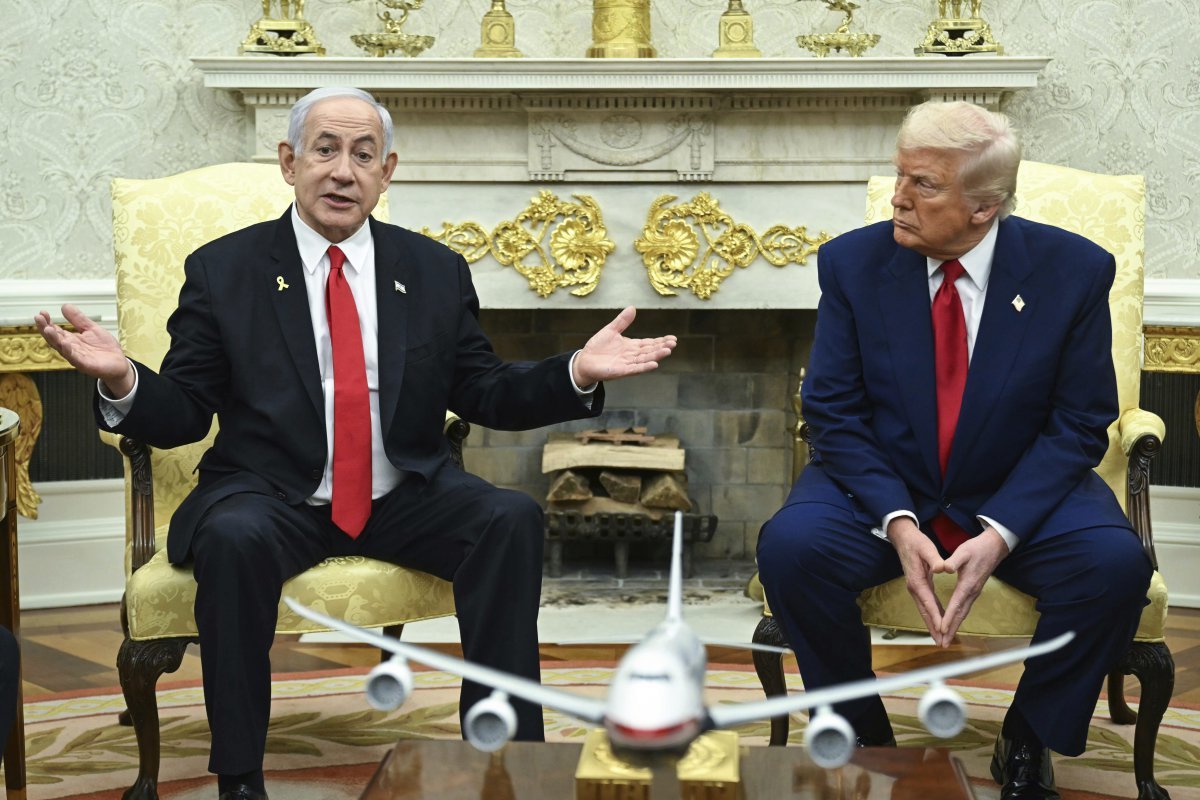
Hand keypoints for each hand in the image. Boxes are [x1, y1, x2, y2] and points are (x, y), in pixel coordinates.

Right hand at [35, 304, 133, 396]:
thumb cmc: (105, 348)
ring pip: (62, 349)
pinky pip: (75, 359)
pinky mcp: (86, 365)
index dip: (47, 322)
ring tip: (47, 329)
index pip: (55, 330)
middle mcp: (71, 349)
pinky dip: (69, 351)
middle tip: (39, 318)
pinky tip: (65, 343)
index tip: (42, 312)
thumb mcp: (92, 329)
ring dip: (54, 339)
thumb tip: (65, 306)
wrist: (120, 363)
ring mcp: (77, 358)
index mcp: (71, 340)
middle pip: (55, 339)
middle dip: (45, 329)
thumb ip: (79, 319)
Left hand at [571, 307, 676, 386]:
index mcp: (631, 346)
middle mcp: (632, 355)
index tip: (672, 338)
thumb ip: (622, 321)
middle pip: (650, 351)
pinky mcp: (621, 371)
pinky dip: (644, 367)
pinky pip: (635, 369)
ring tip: (668, 351)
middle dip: (662, 347)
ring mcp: (628, 364)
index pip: (649, 343)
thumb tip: (632, 307)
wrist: (585, 360)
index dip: (660, 341)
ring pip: (645, 359)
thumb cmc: (597, 347)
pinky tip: (654, 364)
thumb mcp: (611, 330)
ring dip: (656, 356)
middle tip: (673, 343)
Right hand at [886, 516, 946, 644]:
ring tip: (940, 638)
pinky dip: (932, 614)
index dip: (937, 616)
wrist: (903, 538)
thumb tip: (942, 568)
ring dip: (932, 624)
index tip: (943, 628)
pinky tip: (938, 621)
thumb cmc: (916, 542)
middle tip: (941, 643)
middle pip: (924, 612)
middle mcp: (914, 588)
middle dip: (933, 628)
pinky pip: (925, 604)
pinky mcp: (917, 586)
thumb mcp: (927, 548)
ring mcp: (915, 588)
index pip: (929, 602)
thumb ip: (934, 559)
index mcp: (917, 580)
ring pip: (924, 610)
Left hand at [937, 527, 1008, 645]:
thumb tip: (945, 568)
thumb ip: (953, 561)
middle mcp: (972, 592)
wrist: (994, 547)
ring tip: (946, 638)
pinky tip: (953, 623)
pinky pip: (965, 608)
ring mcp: (974, 592)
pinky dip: (958, 618)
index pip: (956, 604)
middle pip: (960, 614)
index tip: (941, 629)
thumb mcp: (963, 551)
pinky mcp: (973, 591)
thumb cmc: (977, 548)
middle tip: (943, 643)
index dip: (948, 617)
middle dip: (951, 629)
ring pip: (963, 613)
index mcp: (967, 584)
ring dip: (954, 626)